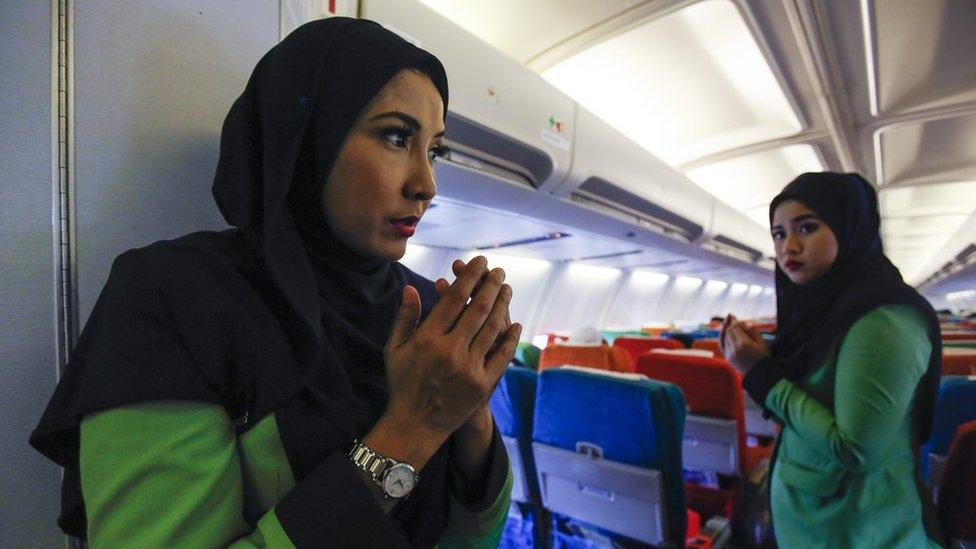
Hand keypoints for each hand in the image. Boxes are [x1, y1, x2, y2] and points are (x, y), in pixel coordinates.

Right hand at [381, 256, 519, 442]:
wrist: (416, 425)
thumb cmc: (403, 383)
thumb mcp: (395, 350)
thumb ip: (405, 317)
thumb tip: (409, 287)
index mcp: (427, 339)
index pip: (453, 299)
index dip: (469, 277)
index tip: (479, 262)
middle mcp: (449, 351)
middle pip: (477, 309)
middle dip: (490, 285)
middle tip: (499, 271)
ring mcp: (469, 368)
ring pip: (492, 328)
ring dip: (502, 305)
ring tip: (507, 289)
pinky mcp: (483, 385)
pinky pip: (502, 355)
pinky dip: (510, 338)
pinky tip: (515, 324)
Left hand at [721, 314, 769, 372]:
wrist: (759, 374)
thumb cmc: (763, 356)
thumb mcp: (762, 342)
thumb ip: (752, 331)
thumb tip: (742, 322)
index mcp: (744, 343)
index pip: (735, 328)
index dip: (733, 321)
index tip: (732, 315)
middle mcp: (735, 348)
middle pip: (729, 331)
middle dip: (729, 324)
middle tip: (730, 317)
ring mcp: (730, 354)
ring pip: (725, 337)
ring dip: (726, 330)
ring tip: (727, 323)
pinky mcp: (728, 358)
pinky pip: (722, 345)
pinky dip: (722, 337)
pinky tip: (723, 332)